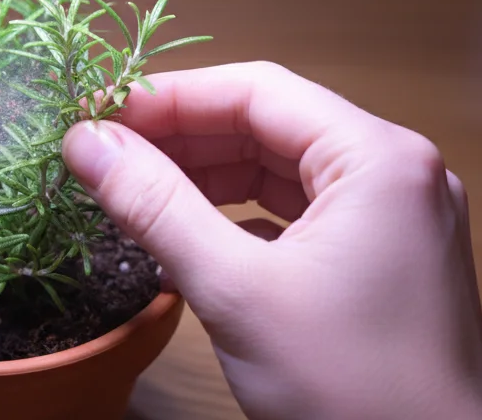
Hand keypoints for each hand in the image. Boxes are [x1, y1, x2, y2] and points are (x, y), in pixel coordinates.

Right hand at [61, 62, 481, 419]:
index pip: (258, 91)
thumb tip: (84, 140)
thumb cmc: (349, 390)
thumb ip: (155, 205)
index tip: (97, 116)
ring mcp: (397, 219)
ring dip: (208, 177)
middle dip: (184, 138)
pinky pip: (301, 214)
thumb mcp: (236, 291)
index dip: (169, 98)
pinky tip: (190, 233)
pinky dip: (241, 216)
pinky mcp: (387, 262)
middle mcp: (398, 173)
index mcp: (379, 158)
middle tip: (103, 156)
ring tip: (134, 192)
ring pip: (283, 171)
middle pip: (271, 125)